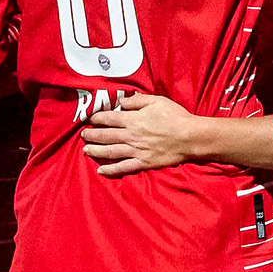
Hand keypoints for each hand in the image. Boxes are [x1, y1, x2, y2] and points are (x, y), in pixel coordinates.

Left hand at [81, 94, 199, 176]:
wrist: (190, 137)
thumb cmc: (175, 116)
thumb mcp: (156, 101)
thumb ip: (137, 100)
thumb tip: (122, 101)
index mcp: (133, 120)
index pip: (108, 119)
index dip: (96, 118)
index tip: (89, 119)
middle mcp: (131, 136)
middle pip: (105, 136)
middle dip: (92, 136)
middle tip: (82, 136)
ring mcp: (136, 151)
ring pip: (110, 152)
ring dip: (96, 151)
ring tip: (86, 151)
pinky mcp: (143, 162)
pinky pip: (123, 167)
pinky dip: (111, 170)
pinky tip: (101, 171)